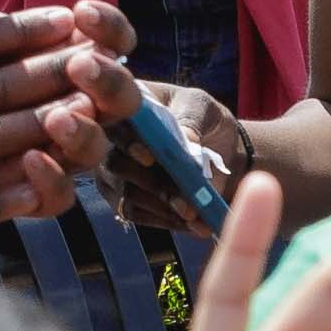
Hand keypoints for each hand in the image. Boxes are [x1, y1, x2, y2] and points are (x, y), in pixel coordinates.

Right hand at [92, 79, 252, 237]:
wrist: (221, 150)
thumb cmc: (205, 120)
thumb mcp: (205, 109)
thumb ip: (193, 119)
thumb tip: (186, 139)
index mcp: (125, 107)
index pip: (115, 123)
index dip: (129, 141)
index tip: (151, 157)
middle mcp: (109, 140)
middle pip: (116, 164)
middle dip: (153, 183)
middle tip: (185, 198)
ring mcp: (113, 173)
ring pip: (127, 194)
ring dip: (163, 207)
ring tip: (195, 213)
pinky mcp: (123, 200)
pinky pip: (137, 214)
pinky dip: (166, 220)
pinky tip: (193, 223)